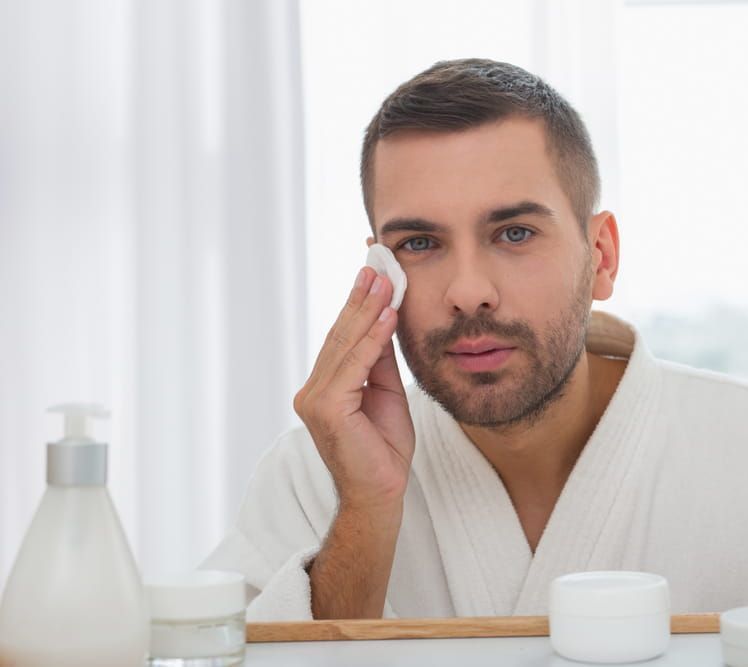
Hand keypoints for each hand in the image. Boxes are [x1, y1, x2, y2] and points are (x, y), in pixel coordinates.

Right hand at [294, 267, 414, 510]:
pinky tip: (387, 316)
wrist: (381, 492)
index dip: (357, 305)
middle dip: (361, 298)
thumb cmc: (383, 448)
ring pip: (345, 346)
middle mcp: (313, 391)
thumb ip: (379, 360)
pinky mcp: (326, 409)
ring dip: (367, 310)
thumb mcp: (385, 392)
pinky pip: (354, 366)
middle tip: (377, 265)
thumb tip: (384, 320)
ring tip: (384, 281)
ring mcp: (315, 400)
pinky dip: (372, 339)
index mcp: (324, 387)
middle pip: (340, 336)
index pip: (341, 338)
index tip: (373, 274)